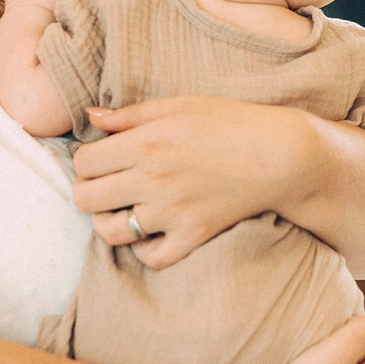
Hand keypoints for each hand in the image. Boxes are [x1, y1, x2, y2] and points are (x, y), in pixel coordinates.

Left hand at [73, 97, 317, 270]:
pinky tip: (151, 232)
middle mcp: (152, 179)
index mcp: (145, 142)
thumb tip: (90, 116)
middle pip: (86, 198)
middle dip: (89, 191)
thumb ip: (130, 114)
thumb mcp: (179, 106)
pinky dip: (144, 249)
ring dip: (109, 222)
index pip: (83, 162)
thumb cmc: (230, 123)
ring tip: (123, 210)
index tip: (102, 159)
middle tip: (107, 185)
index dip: (86, 161)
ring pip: (110, 232)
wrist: (280, 155)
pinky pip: (151, 257)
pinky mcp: (193, 235)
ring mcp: (172, 212)